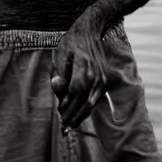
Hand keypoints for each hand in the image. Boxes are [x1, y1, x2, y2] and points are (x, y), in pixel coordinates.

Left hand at [50, 14, 108, 128]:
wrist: (91, 32)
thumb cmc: (71, 43)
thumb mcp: (59, 53)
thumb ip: (58, 72)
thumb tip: (57, 87)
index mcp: (84, 67)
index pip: (75, 92)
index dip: (67, 105)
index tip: (59, 116)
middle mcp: (96, 75)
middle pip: (84, 102)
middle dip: (73, 117)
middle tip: (64, 129)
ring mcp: (102, 80)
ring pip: (91, 103)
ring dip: (80, 116)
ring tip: (70, 127)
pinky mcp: (104, 82)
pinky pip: (95, 99)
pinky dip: (86, 109)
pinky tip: (78, 116)